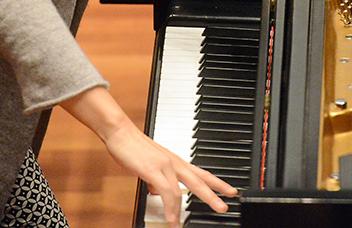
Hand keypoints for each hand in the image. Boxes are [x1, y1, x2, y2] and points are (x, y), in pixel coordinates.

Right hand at [62, 87, 236, 227]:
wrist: (121, 133)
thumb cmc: (133, 146)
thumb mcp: (150, 164)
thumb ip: (158, 178)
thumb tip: (158, 191)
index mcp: (175, 160)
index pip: (201, 172)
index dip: (216, 182)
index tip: (229, 190)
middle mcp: (174, 162)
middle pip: (199, 180)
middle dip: (213, 195)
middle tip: (224, 207)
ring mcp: (165, 165)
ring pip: (183, 189)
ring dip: (183, 210)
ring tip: (181, 225)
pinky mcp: (153, 169)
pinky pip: (167, 192)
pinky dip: (170, 207)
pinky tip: (171, 219)